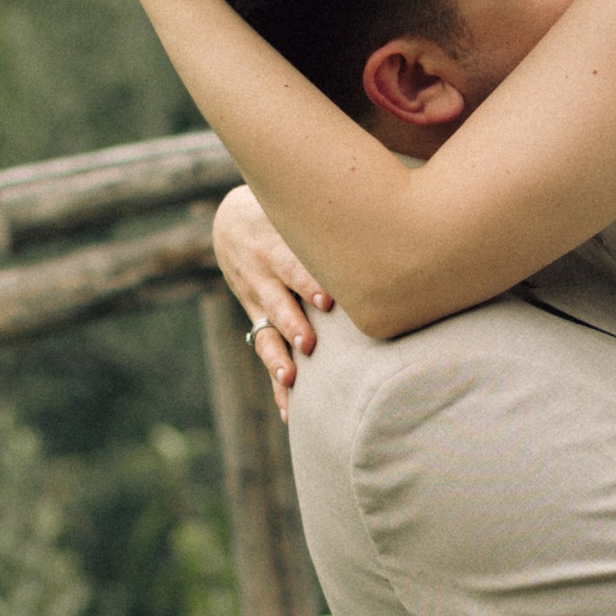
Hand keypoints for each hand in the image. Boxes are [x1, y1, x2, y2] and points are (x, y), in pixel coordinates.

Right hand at [214, 184, 334, 417]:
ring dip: (278, 358)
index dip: (308, 282)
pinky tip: (290, 409)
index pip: (293, 264)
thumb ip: (335, 211)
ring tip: (291, 379)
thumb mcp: (295, 206)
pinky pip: (266, 353)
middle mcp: (264, 276)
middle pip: (278, 302)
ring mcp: (257, 302)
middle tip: (309, 344)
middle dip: (293, 324)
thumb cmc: (284, 212)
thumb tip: (385, 208)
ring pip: (267, 333)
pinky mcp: (256, 320)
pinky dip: (276, 382)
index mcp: (277, 245)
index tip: (327, 300)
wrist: (230, 222)